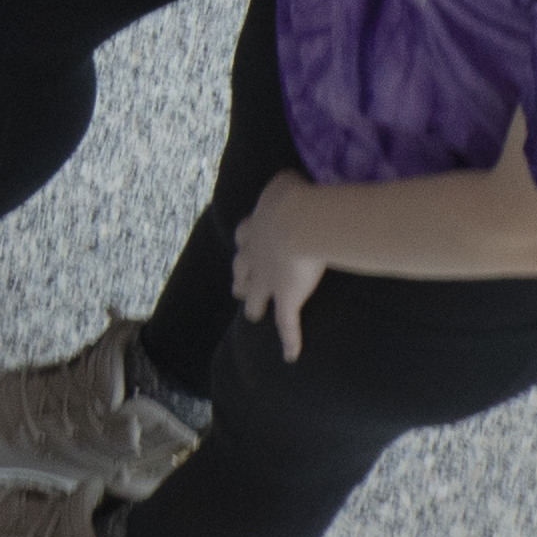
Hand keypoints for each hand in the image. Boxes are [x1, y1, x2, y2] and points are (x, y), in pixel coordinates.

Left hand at [229, 173, 339, 359]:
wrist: (298, 222)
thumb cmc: (294, 199)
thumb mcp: (286, 183)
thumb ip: (286, 184)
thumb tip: (293, 180)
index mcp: (254, 227)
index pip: (245, 236)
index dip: (246, 243)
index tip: (245, 246)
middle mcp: (254, 255)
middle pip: (242, 268)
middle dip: (241, 277)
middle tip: (238, 288)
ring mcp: (267, 279)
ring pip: (256, 295)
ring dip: (254, 304)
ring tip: (251, 314)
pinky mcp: (285, 298)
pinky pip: (286, 324)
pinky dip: (289, 340)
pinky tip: (290, 356)